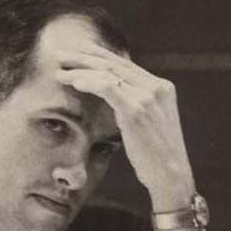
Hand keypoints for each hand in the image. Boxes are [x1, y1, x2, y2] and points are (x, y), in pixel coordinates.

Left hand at [54, 43, 195, 210]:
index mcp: (161, 87)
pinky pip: (108, 87)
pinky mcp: (137, 109)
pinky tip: (74, 82)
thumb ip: (136, 107)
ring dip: (80, 70)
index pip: (125, 65)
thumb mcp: (149, 125)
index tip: (78, 54)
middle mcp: (156, 87)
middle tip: (62, 54)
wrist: (171, 175)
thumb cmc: (156, 157)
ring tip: (60, 70)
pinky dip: (89, 82)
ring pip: (109, 73)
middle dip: (85, 57)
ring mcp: (148, 96)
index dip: (98, 57)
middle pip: (115, 64)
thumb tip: (114, 100)